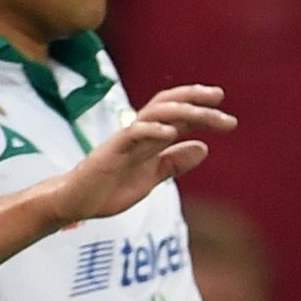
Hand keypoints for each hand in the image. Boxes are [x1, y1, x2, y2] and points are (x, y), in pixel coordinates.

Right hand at [50, 86, 231, 223]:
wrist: (77, 202)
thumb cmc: (110, 188)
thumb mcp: (152, 176)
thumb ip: (175, 162)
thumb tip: (204, 147)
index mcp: (149, 139)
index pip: (176, 114)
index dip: (199, 107)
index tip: (224, 107)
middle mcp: (138, 133)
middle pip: (167, 105)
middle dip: (193, 98)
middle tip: (220, 97)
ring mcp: (124, 140)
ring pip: (153, 114)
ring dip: (181, 111)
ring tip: (205, 113)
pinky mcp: (111, 152)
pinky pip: (132, 135)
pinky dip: (152, 131)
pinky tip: (171, 132)